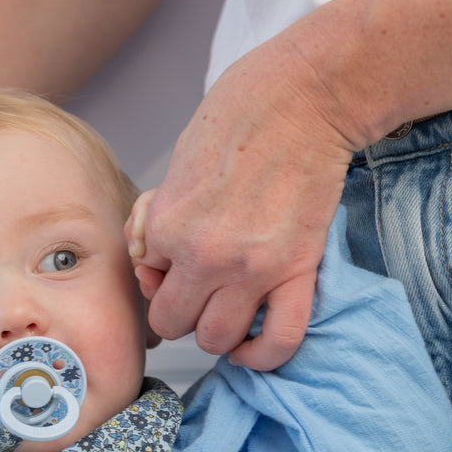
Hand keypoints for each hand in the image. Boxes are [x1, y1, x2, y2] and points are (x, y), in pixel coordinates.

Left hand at [126, 37, 354, 369]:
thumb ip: (158, 217)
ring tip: (226, 312)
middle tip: (198, 292)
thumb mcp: (176, 164)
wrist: (304, 97)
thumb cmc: (240, 115)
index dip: (161, 274)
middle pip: (175, 323)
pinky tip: (253, 344)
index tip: (177, 260)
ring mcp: (251, 270)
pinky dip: (264, 354)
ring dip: (219, 333)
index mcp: (165, 226)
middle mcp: (202, 256)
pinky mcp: (297, 271)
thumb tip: (150, 259)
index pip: (146, 281)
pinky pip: (279, 341)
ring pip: (217, 340)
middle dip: (182, 312)